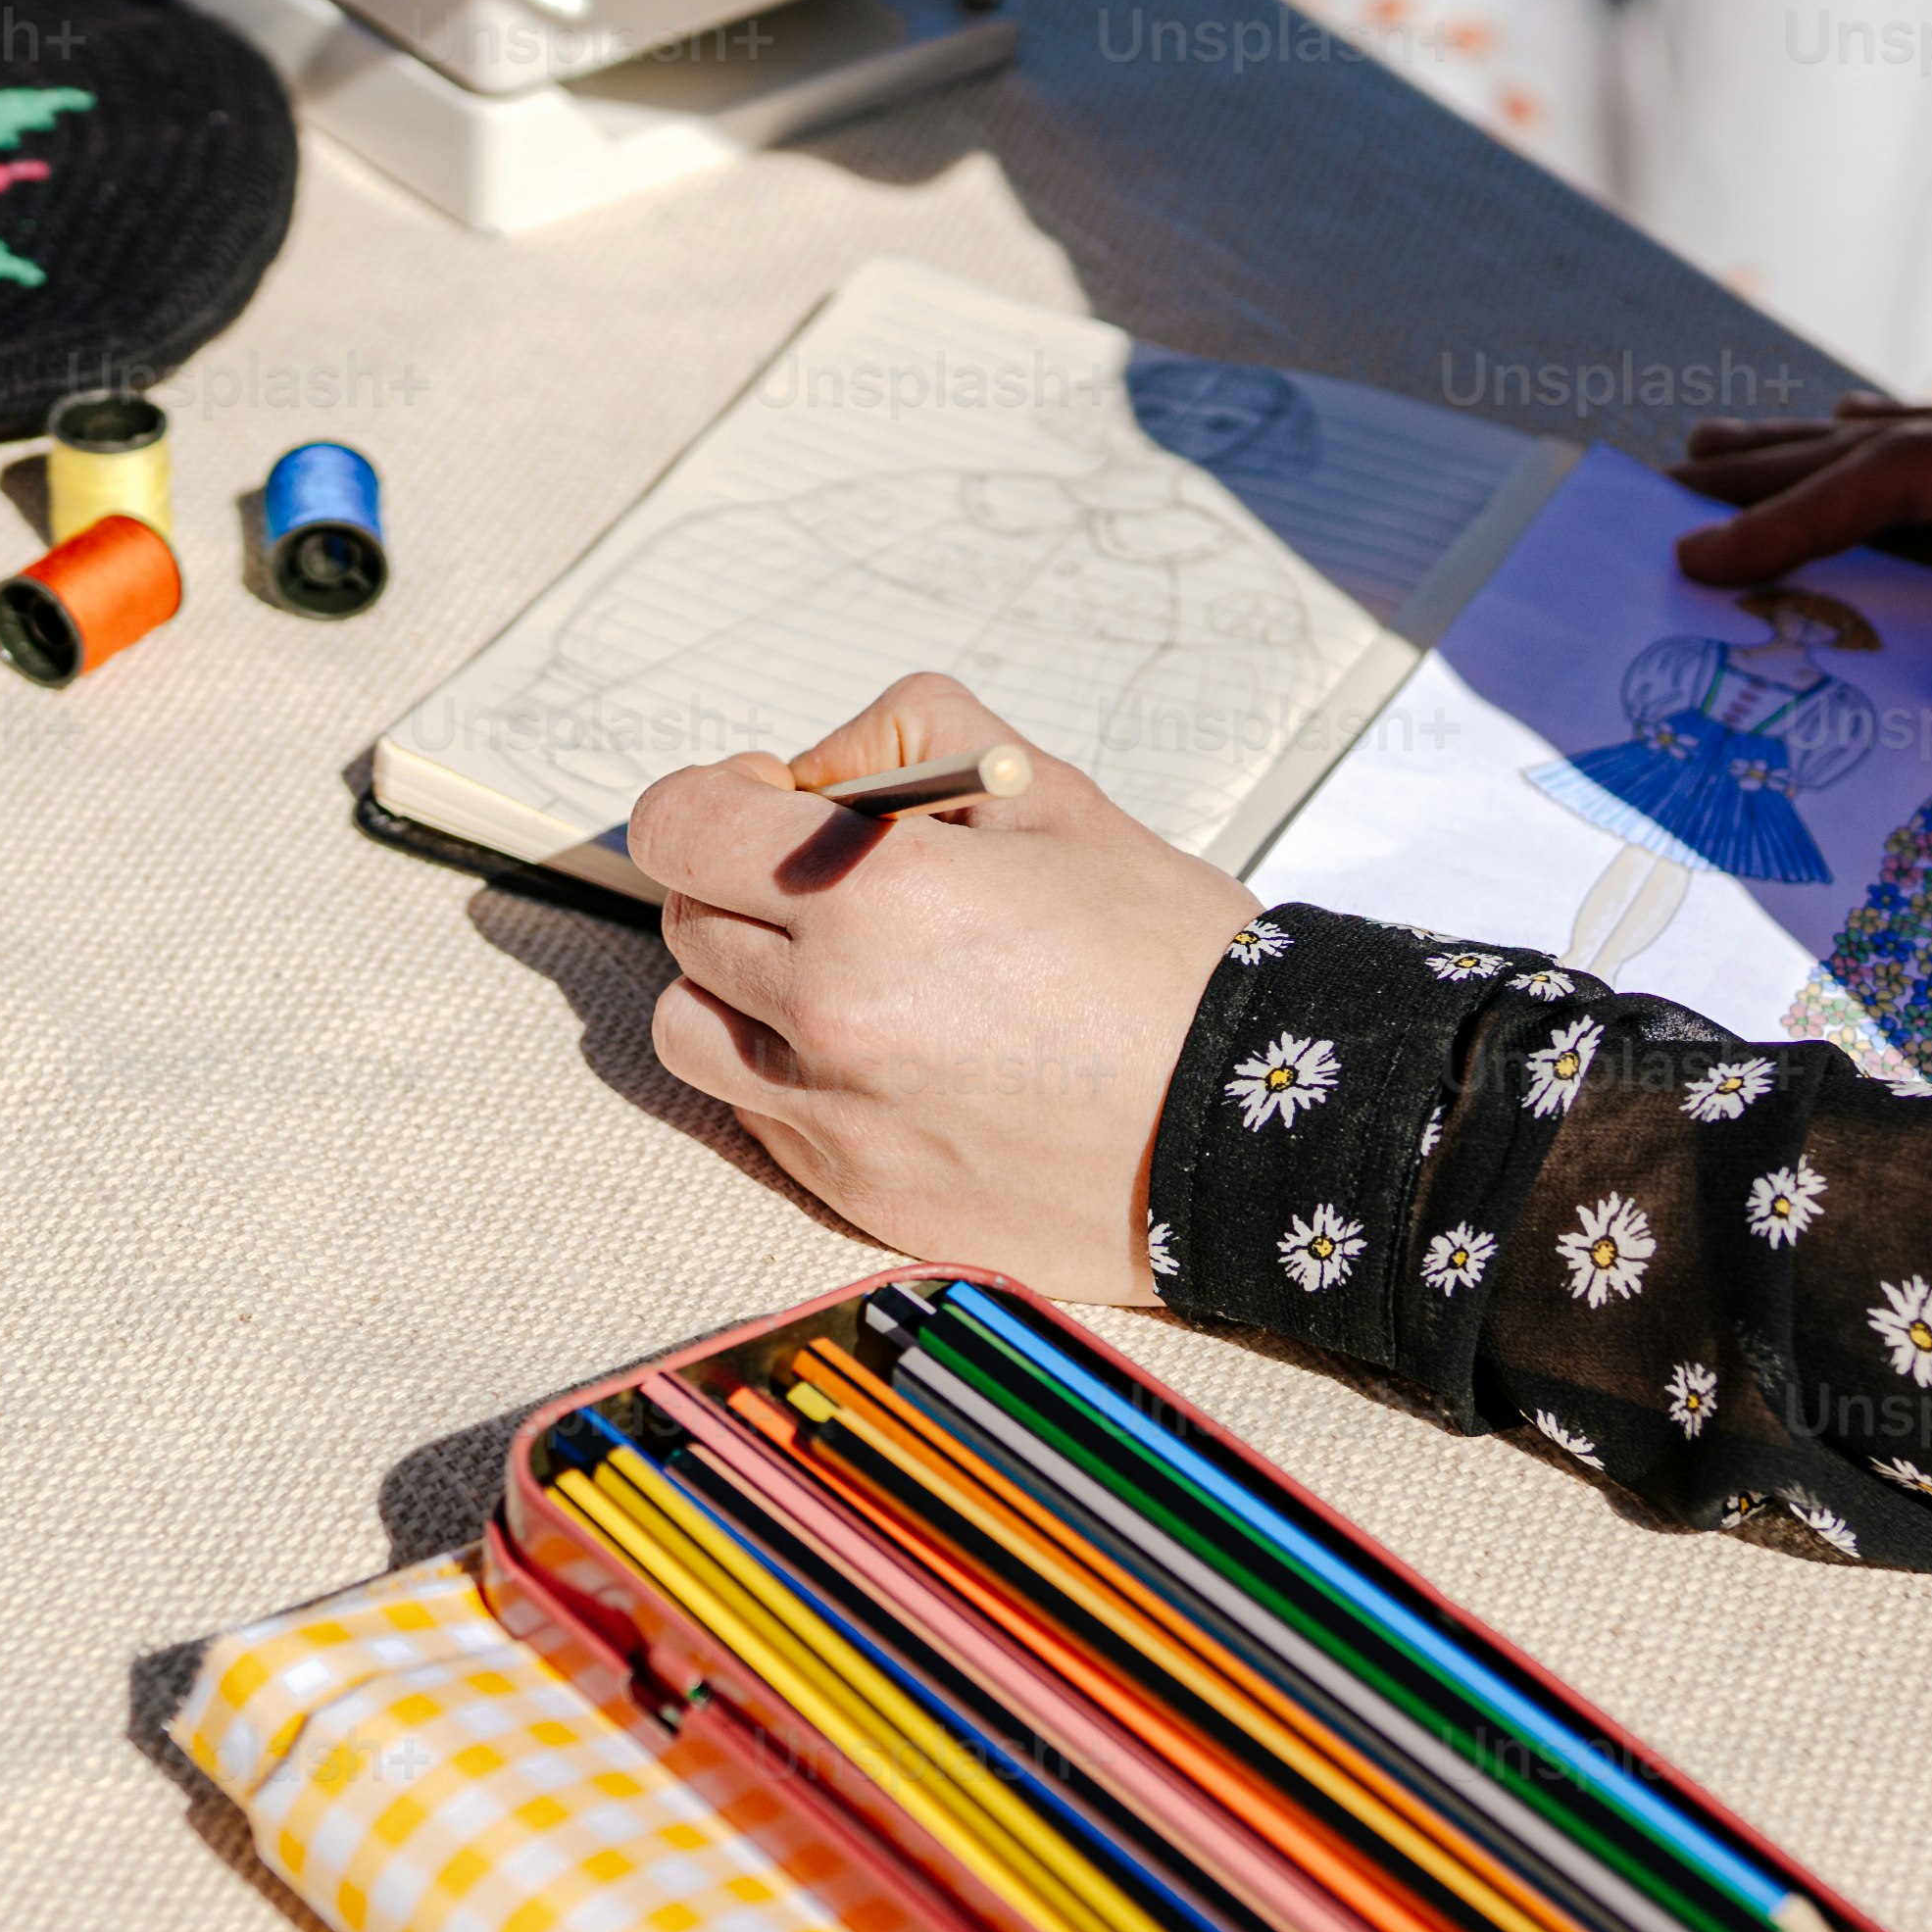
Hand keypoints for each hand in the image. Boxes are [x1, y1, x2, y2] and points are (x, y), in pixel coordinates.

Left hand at [620, 675, 1263, 1305]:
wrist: (1252, 1125)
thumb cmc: (1161, 949)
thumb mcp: (1047, 791)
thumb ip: (905, 740)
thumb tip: (806, 775)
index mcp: (871, 894)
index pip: (680, 826)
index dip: (709, 801)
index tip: (760, 805)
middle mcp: (832, 1008)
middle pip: (685, 921)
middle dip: (735, 885)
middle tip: (826, 887)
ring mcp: (836, 1113)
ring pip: (690, 1029)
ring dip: (736, 990)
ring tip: (834, 979)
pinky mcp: (855, 1191)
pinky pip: (756, 1115)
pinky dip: (790, 1075)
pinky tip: (885, 1057)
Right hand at [1672, 385, 1931, 709]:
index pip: (1904, 479)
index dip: (1798, 519)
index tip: (1705, 556)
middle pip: (1891, 442)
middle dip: (1778, 468)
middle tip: (1670, 483)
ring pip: (1926, 446)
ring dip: (1826, 454)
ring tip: (1735, 452)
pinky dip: (1904, 462)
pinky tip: (1889, 463)